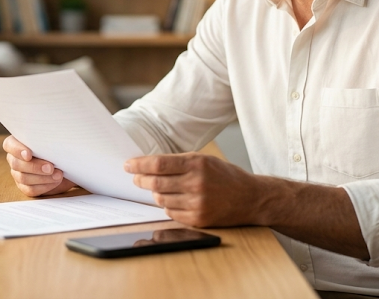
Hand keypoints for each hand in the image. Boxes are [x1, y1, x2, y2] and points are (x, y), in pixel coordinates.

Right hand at [2, 135, 75, 196]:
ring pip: (23, 178)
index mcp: (17, 143)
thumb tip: (52, 140)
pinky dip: (44, 186)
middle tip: (50, 167)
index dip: (17, 150)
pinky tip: (55, 182)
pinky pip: (30, 189)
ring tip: (58, 175)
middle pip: (16, 164)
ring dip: (42, 177)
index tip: (29, 155)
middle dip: (35, 166)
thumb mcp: (53, 142)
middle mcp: (14, 159)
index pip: (9, 145)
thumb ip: (47, 140)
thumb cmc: (57, 149)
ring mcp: (18, 174)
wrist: (65, 164)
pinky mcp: (25, 187)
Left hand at [125, 153, 256, 226]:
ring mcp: (197, 203)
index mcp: (197, 164)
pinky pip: (171, 213)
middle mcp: (196, 183)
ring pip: (161, 199)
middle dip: (141, 180)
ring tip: (158, 188)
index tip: (128, 165)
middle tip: (135, 178)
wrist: (250, 198)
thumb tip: (149, 164)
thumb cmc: (225, 176)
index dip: (139, 165)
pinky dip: (167, 206)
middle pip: (156, 182)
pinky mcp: (198, 219)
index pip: (159, 164)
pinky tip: (173, 200)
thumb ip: (179, 162)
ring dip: (155, 193)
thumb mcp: (205, 160)